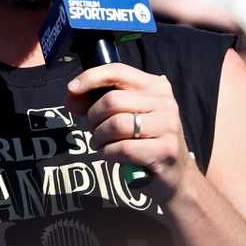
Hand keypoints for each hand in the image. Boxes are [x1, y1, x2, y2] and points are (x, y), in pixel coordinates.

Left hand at [66, 63, 196, 200]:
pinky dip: (108, 153)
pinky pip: (122, 148)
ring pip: (115, 124)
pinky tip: (112, 155)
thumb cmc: (144, 141)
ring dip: (99, 138)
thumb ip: (99, 102)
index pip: (118, 71)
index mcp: (155, 86)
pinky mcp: (165, 150)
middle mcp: (164, 101)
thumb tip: (71, 97)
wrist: (175, 175)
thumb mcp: (127, 115)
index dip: (91, 77)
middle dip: (93, 118)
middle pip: (112, 101)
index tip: (72, 89)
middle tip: (95, 130)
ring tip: (102, 144)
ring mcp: (167, 125)